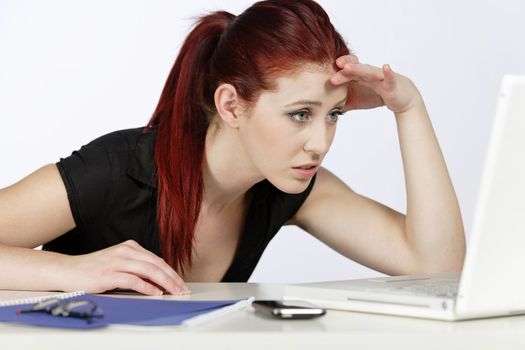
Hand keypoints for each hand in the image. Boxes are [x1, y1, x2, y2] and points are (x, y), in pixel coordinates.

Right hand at [63, 240, 189, 295]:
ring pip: (148, 271)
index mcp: (130, 247)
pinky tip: (155, 293)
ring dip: (164, 283)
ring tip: (174, 292)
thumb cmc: (94, 269)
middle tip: (182, 289)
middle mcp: (126, 251)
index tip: (181, 283)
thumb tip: (158, 279)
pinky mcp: (109, 274)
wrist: (68, 270)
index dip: (171, 272)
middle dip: (172, 278)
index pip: (157, 260)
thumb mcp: (119, 262)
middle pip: (156, 264)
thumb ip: (137, 267)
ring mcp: (117, 261)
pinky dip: (147, 287)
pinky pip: (133, 280)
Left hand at [330, 55, 422, 113]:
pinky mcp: (391, 85)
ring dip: (359, 68)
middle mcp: (368, 74)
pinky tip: (386, 66)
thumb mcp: (356, 101)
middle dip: (345, 68)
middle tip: (335, 67)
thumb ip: (342, 103)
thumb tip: (325, 110)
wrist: (400, 96)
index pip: (346, 71)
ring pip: (369, 71)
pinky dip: (388, 72)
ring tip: (348, 67)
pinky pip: (390, 78)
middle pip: (355, 69)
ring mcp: (380, 78)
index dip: (337, 71)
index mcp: (358, 77)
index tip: (327, 73)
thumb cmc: (376, 95)